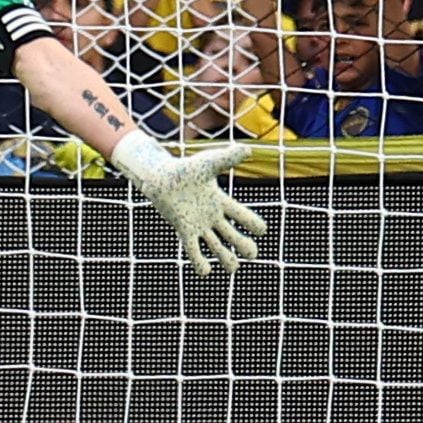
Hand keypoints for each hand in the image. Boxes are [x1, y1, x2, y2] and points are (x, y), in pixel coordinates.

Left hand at [108, 133, 266, 274]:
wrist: (160, 177)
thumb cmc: (185, 169)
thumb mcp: (209, 163)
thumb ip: (227, 158)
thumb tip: (248, 150)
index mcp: (221, 202)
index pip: (243, 216)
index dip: (254, 224)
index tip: (261, 230)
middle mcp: (212, 217)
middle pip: (233, 236)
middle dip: (244, 246)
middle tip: (251, 254)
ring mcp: (199, 225)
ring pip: (217, 247)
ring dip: (226, 259)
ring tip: (233, 268)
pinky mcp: (184, 230)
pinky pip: (193, 250)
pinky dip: (199, 263)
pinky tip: (206, 272)